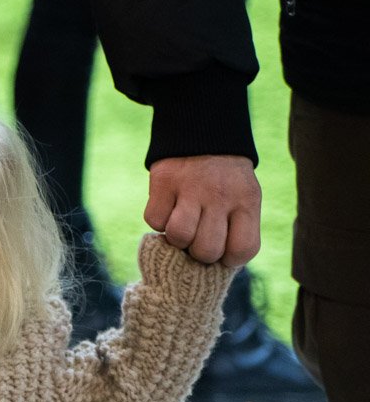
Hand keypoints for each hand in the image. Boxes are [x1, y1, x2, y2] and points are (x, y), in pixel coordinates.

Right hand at [144, 155, 260, 266]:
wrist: (204, 133)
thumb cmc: (225, 180)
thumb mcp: (243, 198)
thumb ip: (236, 230)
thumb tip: (213, 268)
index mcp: (247, 202)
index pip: (242, 250)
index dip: (229, 259)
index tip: (222, 250)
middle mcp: (221, 196)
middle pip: (207, 250)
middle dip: (199, 251)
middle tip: (198, 236)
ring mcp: (191, 188)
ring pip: (179, 237)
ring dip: (177, 239)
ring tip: (182, 224)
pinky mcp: (164, 182)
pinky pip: (154, 221)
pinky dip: (158, 222)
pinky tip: (168, 208)